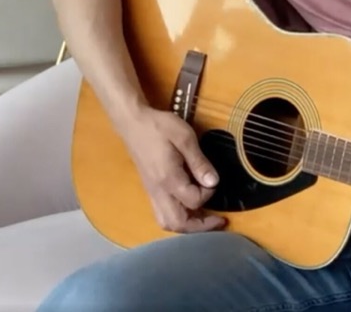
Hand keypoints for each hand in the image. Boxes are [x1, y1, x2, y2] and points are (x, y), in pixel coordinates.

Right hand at [117, 106, 225, 233]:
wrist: (133, 123)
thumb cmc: (159, 127)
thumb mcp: (185, 137)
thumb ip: (199, 162)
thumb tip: (213, 182)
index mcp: (168, 178)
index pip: (193, 200)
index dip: (209, 194)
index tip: (213, 180)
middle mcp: (158, 191)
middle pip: (177, 224)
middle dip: (200, 226)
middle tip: (218, 220)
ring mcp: (152, 193)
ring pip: (167, 223)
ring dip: (188, 225)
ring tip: (205, 217)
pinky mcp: (150, 190)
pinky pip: (162, 214)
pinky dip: (178, 218)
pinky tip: (190, 209)